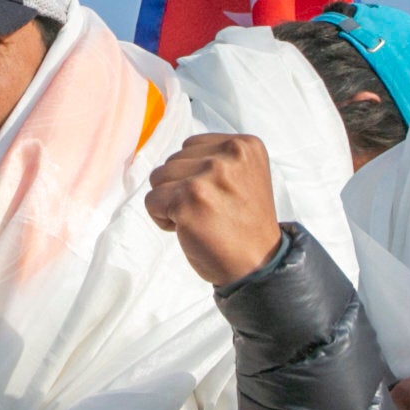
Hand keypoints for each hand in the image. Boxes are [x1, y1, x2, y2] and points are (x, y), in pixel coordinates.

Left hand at [144, 133, 284, 285]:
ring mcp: (208, 176)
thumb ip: (216, 158)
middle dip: (181, 187)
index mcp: (245, 145)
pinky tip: (188, 228)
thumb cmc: (243, 224)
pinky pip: (151, 200)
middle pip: (173, 160)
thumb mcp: (243, 175)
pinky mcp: (188, 199)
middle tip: (209, 211)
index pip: (191, 146)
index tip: (216, 196)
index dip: (194, 174)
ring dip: (170, 201)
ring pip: (158, 178)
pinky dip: (161, 218)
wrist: (258, 264)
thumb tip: (173, 159)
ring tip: (199, 218)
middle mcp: (229, 155)